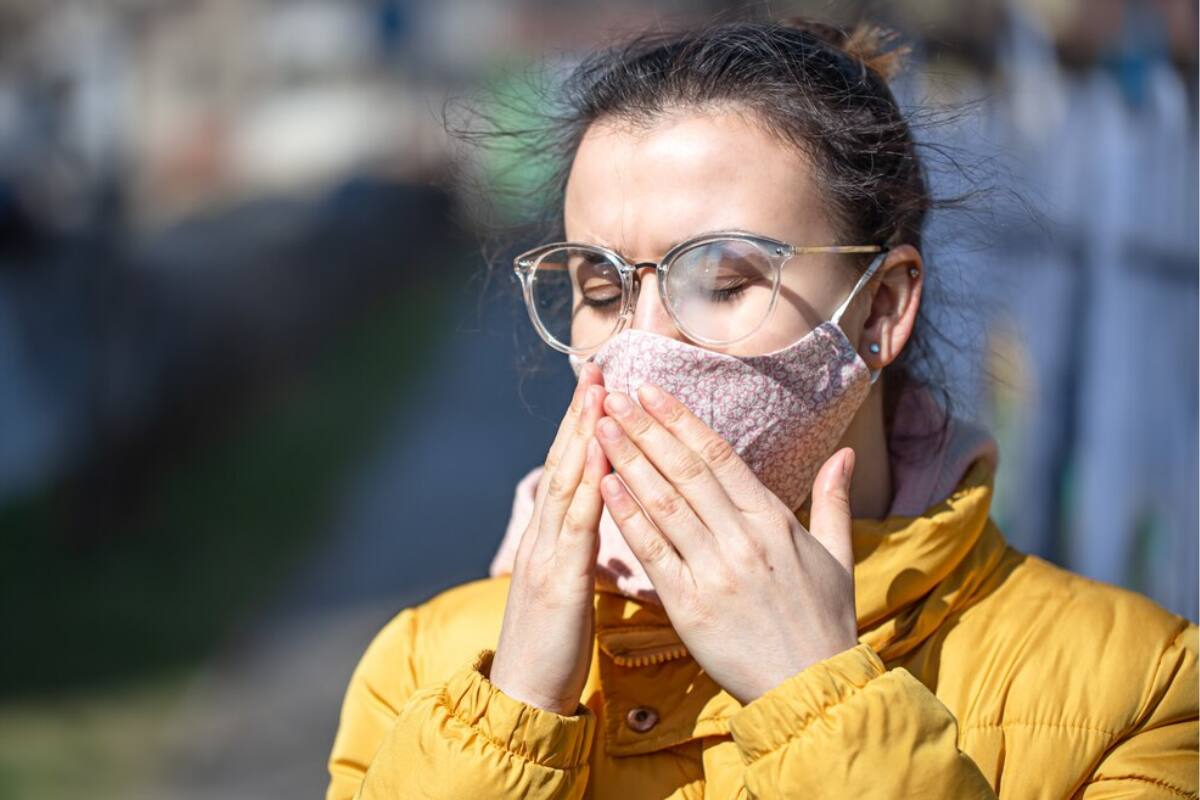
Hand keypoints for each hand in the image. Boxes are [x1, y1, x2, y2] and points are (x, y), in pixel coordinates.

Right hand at [489, 364, 609, 714]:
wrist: (523, 697)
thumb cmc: (553, 648)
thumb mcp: (565, 589)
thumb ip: (576, 551)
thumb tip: (597, 522)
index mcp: (549, 539)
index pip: (568, 471)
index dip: (581, 427)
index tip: (597, 388)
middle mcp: (543, 537)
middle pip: (564, 463)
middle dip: (581, 414)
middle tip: (597, 369)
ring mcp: (546, 555)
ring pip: (567, 483)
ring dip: (583, 435)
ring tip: (599, 394)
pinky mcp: (558, 580)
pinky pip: (576, 526)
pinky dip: (589, 486)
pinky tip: (604, 457)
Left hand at [593, 384, 857, 704]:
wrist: (811, 689)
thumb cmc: (824, 622)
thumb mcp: (837, 556)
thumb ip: (832, 500)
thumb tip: (844, 452)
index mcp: (773, 521)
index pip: (718, 456)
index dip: (680, 420)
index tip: (650, 391)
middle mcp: (742, 538)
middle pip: (685, 470)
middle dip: (645, 428)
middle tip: (613, 397)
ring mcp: (714, 571)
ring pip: (663, 503)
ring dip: (628, 461)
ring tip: (600, 428)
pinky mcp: (690, 606)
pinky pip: (652, 551)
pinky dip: (628, 516)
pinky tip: (605, 486)